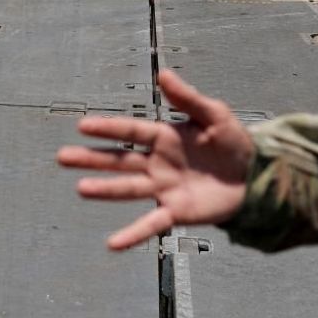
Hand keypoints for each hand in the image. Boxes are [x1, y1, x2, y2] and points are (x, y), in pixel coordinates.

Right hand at [56, 70, 255, 249]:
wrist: (255, 177)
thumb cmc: (233, 143)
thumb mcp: (215, 115)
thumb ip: (188, 98)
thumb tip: (164, 74)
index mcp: (164, 137)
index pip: (130, 132)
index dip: (108, 129)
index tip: (82, 126)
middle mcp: (157, 163)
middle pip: (119, 160)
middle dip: (91, 158)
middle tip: (62, 156)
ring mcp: (163, 189)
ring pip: (128, 189)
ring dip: (104, 190)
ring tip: (80, 189)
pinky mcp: (176, 212)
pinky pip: (151, 224)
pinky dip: (132, 234)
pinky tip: (112, 244)